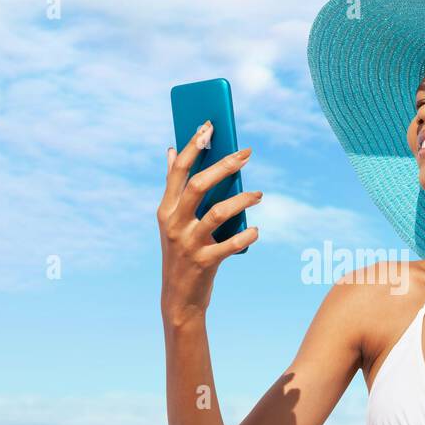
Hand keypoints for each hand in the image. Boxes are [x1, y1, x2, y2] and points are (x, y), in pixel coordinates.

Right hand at [157, 120, 260, 324]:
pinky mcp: (204, 263)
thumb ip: (174, 187)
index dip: (193, 146)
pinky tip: (256, 230)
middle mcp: (174, 224)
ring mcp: (188, 244)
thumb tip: (172, 150)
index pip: (178, 170)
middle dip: (224, 165)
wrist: (178, 298)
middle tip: (247, 153)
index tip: (209, 125)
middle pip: (199, 185)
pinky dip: (247, 235)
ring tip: (259, 194)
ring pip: (218, 213)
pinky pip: (231, 244)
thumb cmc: (182, 253)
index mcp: (165, 209)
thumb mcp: (172, 221)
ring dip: (242, 200)